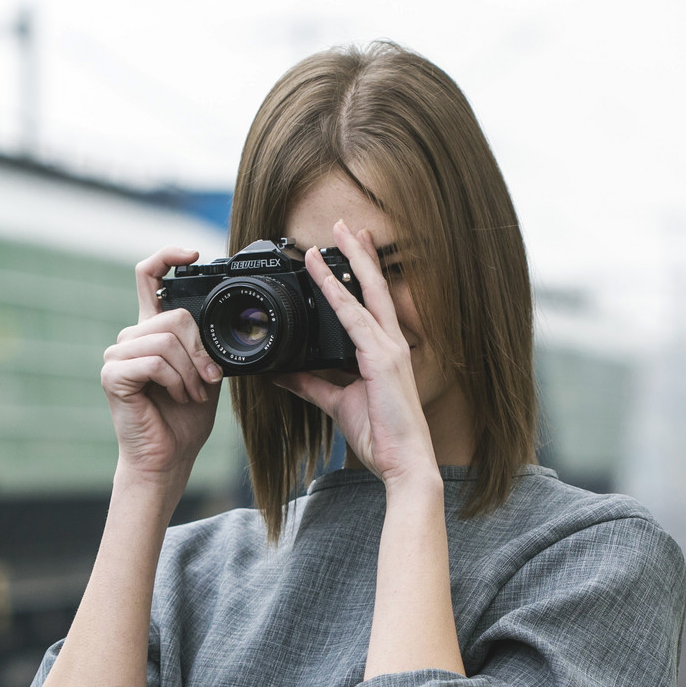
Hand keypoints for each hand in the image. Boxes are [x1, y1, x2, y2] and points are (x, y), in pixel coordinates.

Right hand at [103, 247, 223, 492]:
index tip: (192, 253)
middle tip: (208, 379)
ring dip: (191, 371)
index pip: (148, 276)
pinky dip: (176, 381)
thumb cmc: (185, 419)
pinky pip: (155, 362)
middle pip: (172, 315)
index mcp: (150, 331)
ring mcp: (117, 355)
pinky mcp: (112, 375)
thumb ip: (204, 343)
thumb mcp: (205, 371)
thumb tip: (221, 321)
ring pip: (166, 340)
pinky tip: (177, 396)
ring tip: (193, 393)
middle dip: (200, 350)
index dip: (167, 256)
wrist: (170, 457)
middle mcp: (130, 337)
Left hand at [272, 221, 437, 489]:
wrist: (402, 462)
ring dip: (350, 262)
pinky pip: (355, 320)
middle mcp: (391, 344)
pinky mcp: (382, 361)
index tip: (347, 249)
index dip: (360, 274)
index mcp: (384, 352)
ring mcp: (390, 349)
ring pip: (367, 294)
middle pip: (376, 287)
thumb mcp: (337, 403)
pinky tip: (325, 279)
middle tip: (346, 225)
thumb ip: (310, 384)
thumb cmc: (381, 435)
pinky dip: (338, 297)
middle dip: (360, 254)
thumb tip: (283, 373)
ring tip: (336, 234)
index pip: (371, 303)